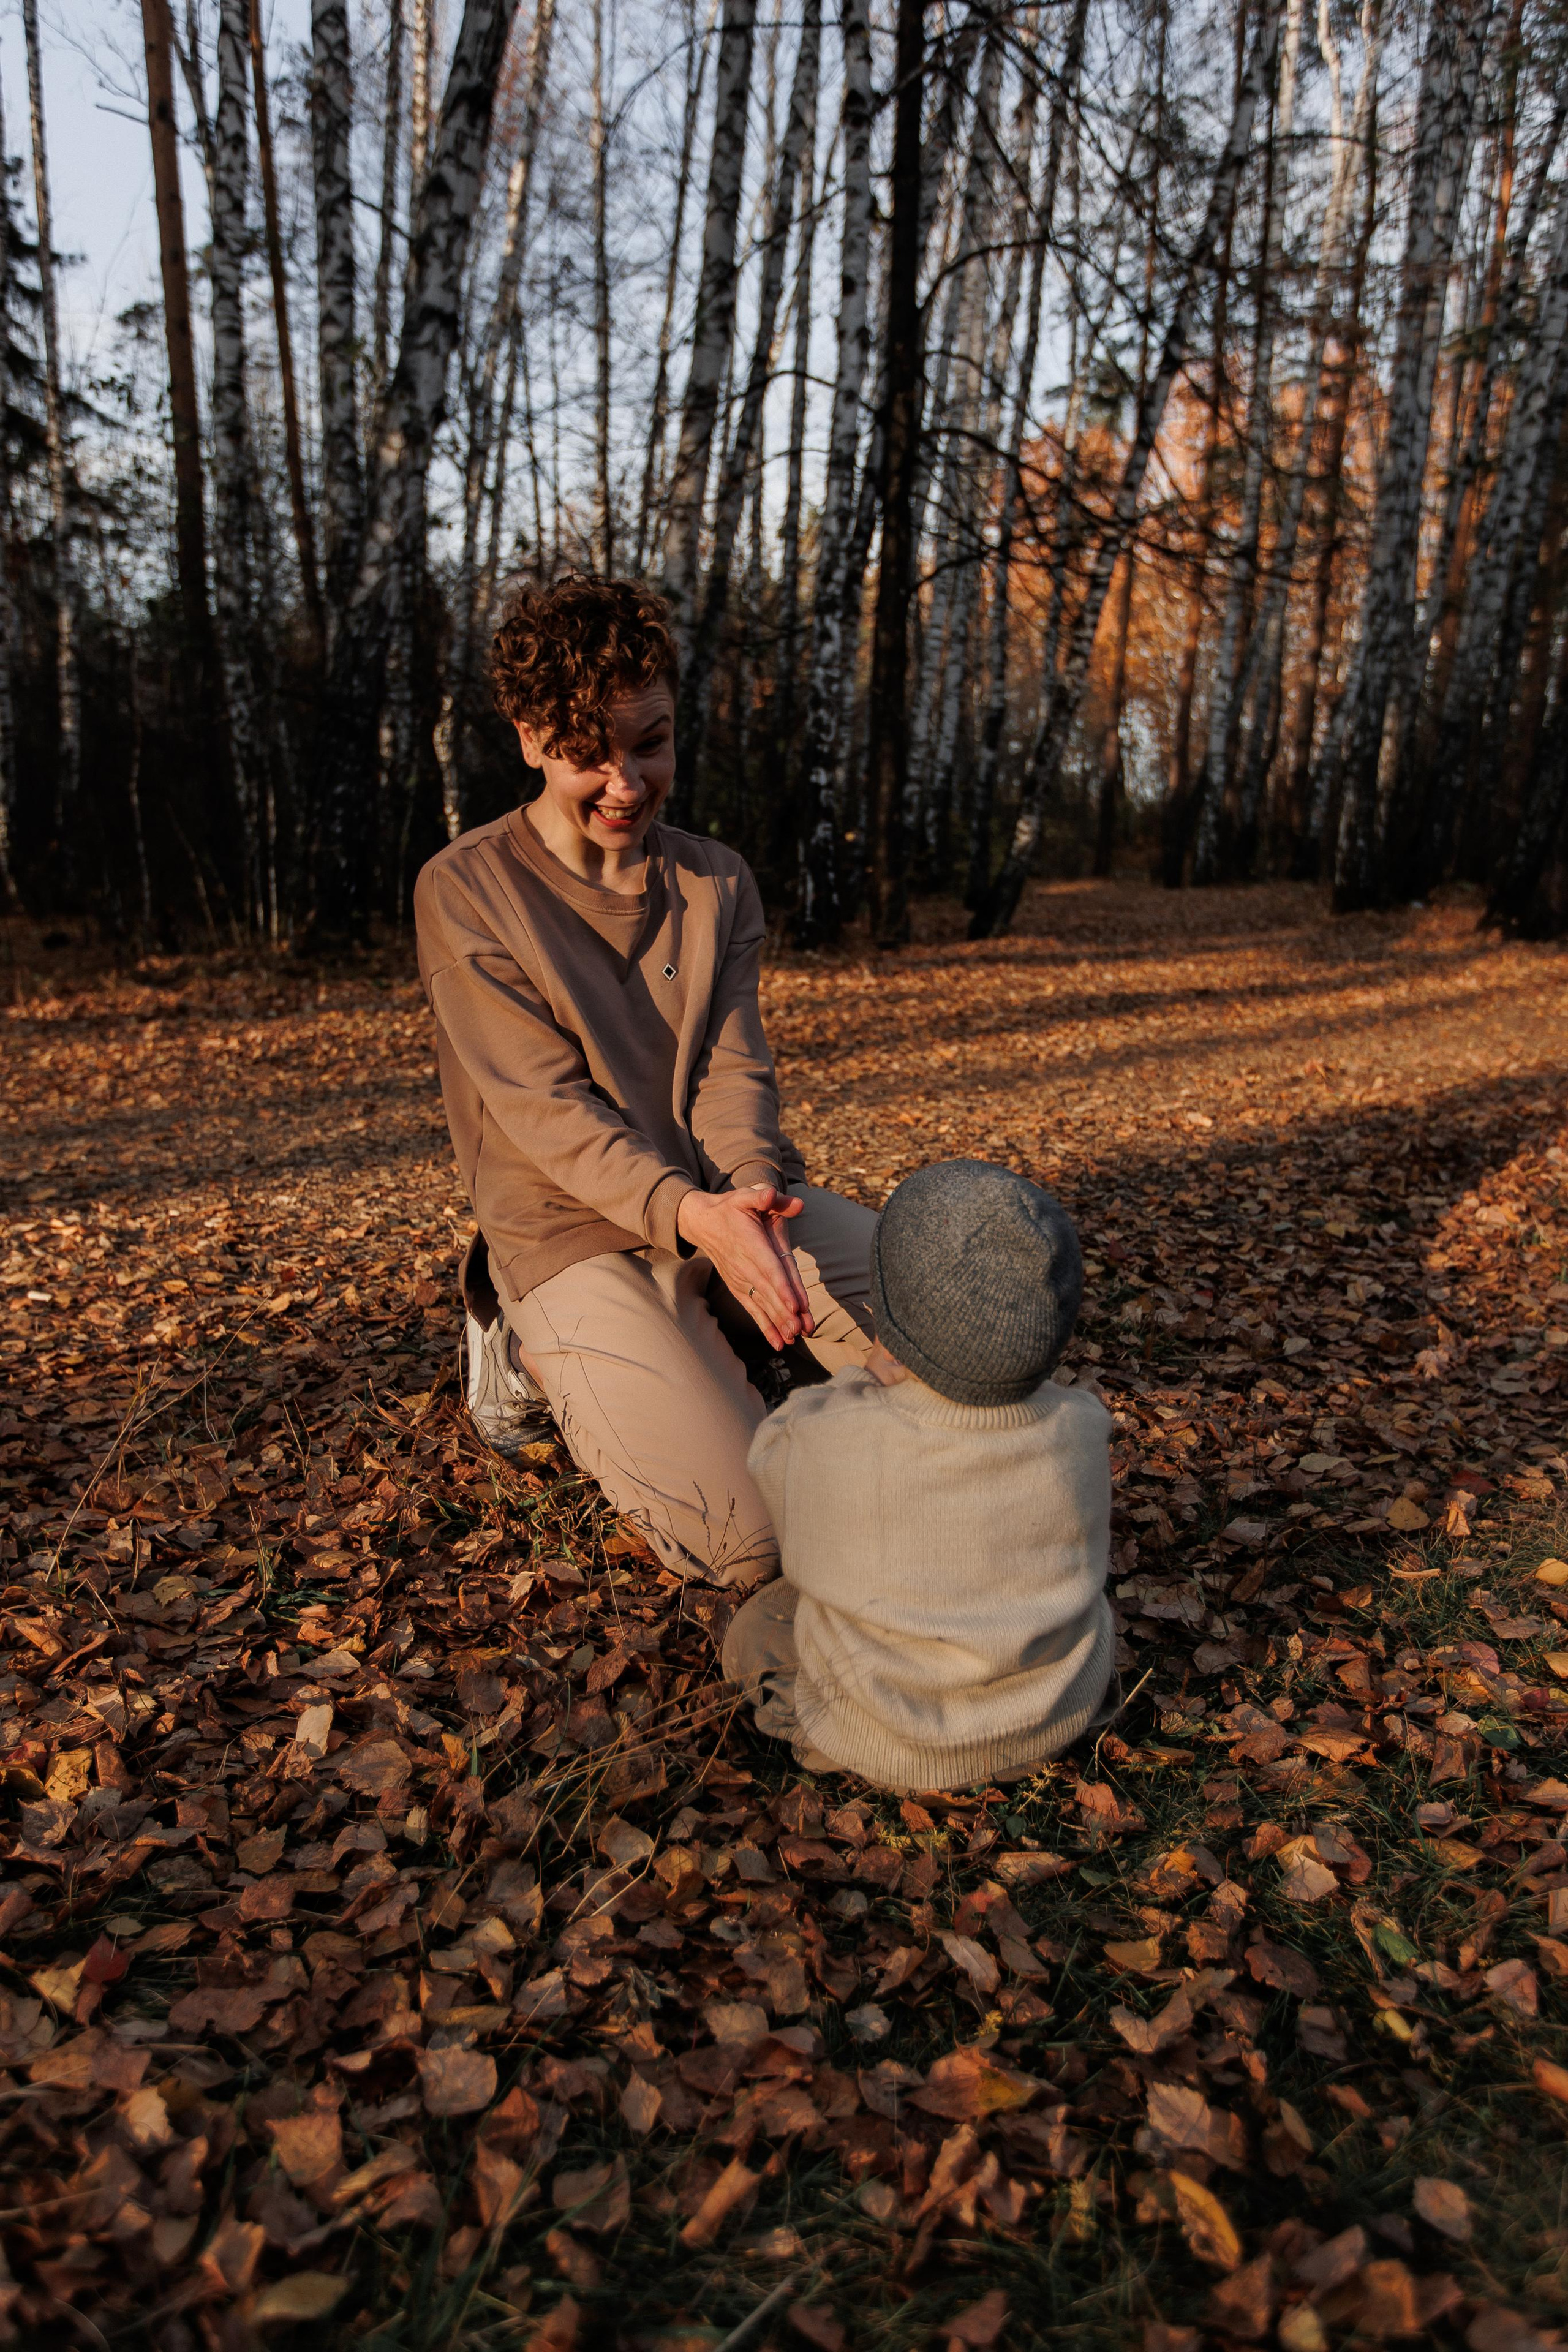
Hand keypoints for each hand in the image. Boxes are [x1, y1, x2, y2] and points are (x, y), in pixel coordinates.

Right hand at [676, 1184, 813, 1348]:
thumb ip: (765, 1197)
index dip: (782, 1287)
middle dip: (784, 1312)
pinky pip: (752, 1309)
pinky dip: (765, 1326)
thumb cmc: (729, 1208)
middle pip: (768, 1292)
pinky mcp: (737, 1287)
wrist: (701, 1222)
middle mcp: (744, 1265)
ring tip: (792, 1339)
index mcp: (750, 1244)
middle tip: (799, 1329)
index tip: (795, 1305)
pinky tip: (778, 1343)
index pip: (769, 1268)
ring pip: (761, 1304)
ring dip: (777, 1323)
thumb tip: (783, 1198)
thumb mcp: (745, 1196)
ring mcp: (739, 1279)